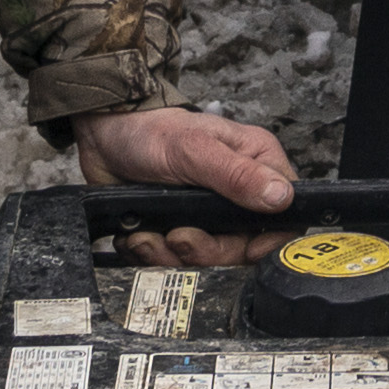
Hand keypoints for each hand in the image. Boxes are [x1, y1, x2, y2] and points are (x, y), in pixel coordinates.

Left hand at [77, 104, 300, 263]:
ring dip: (171, 252)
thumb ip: (237, 175)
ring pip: (206, 256)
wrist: (104, 137)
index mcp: (255, 163)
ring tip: (151, 232)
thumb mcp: (195, 150)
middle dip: (207, 249)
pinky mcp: (179, 225)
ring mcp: (206, 211)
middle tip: (179, 235)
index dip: (268, 239)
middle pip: (243, 245)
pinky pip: (174, 258)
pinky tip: (140, 233)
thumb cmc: (150, 130)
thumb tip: (282, 197)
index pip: (284, 213)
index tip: (244, 248)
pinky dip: (153, 252)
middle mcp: (236, 190)